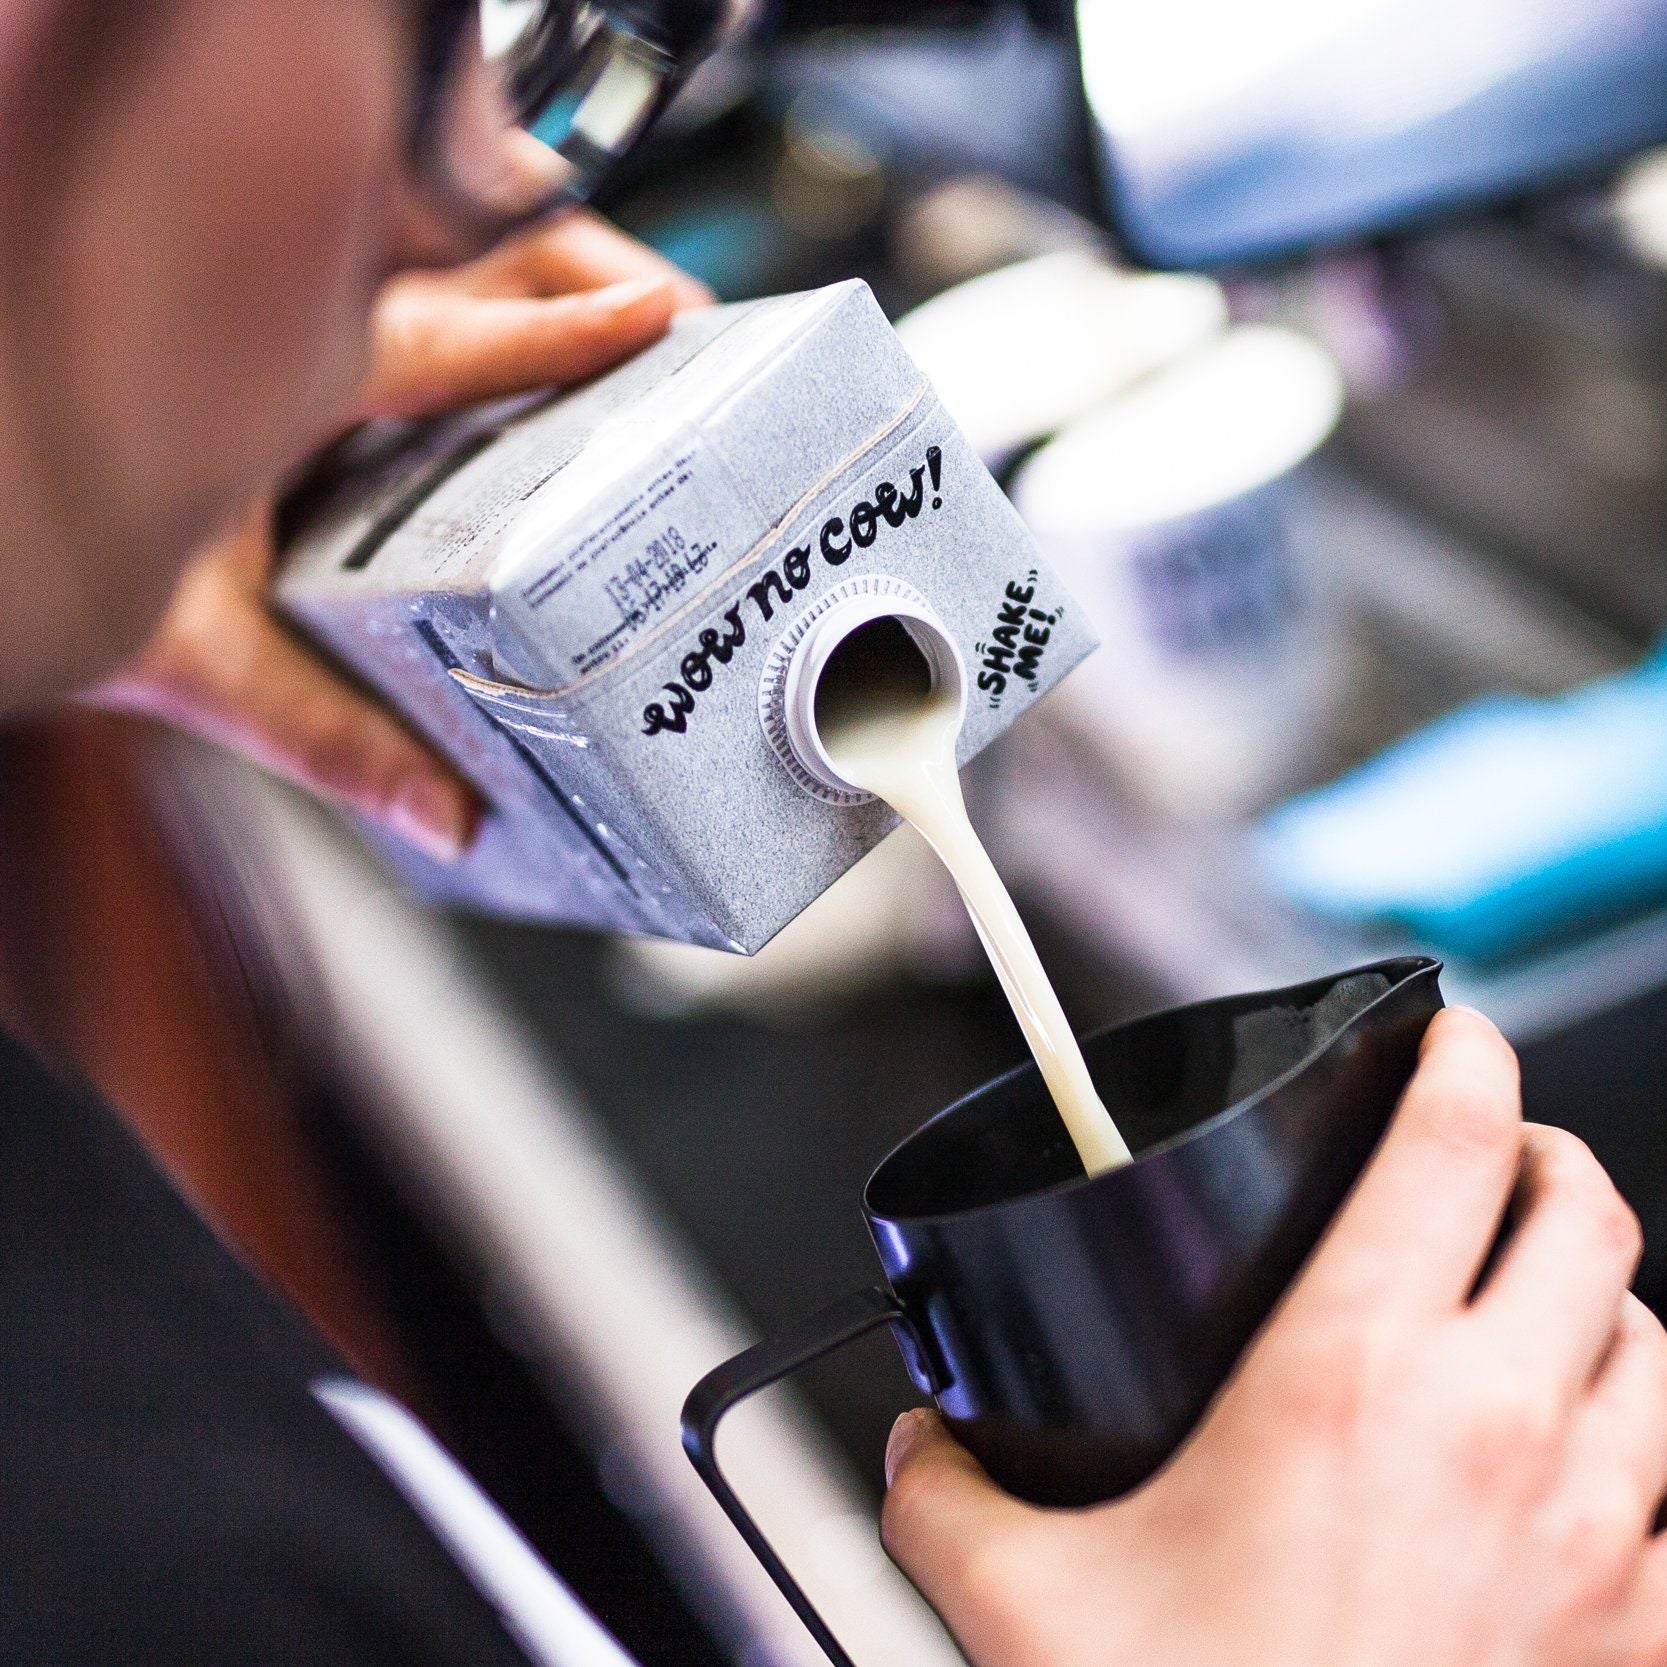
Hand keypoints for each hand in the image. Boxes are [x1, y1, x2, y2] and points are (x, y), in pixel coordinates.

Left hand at [100, 212, 712, 861]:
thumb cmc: (45, 560)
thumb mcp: (196, 658)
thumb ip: (324, 737)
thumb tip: (445, 811)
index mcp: (278, 383)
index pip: (453, 335)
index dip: (564, 328)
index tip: (659, 318)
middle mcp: (295, 332)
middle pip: (470, 253)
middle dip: (585, 271)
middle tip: (676, 328)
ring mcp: (301, 324)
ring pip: (447, 253)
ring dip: (543, 276)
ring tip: (630, 330)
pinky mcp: (300, 345)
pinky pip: (419, 292)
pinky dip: (495, 307)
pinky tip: (534, 371)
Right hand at [883, 1008, 1666, 1666]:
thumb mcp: (1024, 1602)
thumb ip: (944, 1497)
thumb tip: (920, 1446)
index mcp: (1353, 1377)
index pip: (1454, 1141)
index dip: (1463, 1054)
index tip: (1448, 1031)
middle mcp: (1501, 1435)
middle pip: (1585, 1218)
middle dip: (1544, 1156)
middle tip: (1493, 1155)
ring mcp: (1599, 1542)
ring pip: (1657, 1347)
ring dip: (1601, 1301)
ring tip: (1539, 1302)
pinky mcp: (1639, 1643)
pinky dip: (1648, 1452)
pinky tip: (1587, 1468)